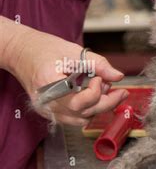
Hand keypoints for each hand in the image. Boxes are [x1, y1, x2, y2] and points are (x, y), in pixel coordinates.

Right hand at [1, 18, 127, 125]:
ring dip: (98, 107)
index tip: (100, 78)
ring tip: (103, 90)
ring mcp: (47, 110)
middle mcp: (47, 103)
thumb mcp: (73, 51)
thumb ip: (98, 64)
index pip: (79, 102)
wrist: (22, 52)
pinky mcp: (51, 113)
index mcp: (48, 85)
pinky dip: (89, 110)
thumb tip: (118, 76)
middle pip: (84, 113)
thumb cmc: (44, 49)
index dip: (96, 92)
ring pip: (82, 119)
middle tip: (120, 91)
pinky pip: (75, 118)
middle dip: (107, 102)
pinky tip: (95, 97)